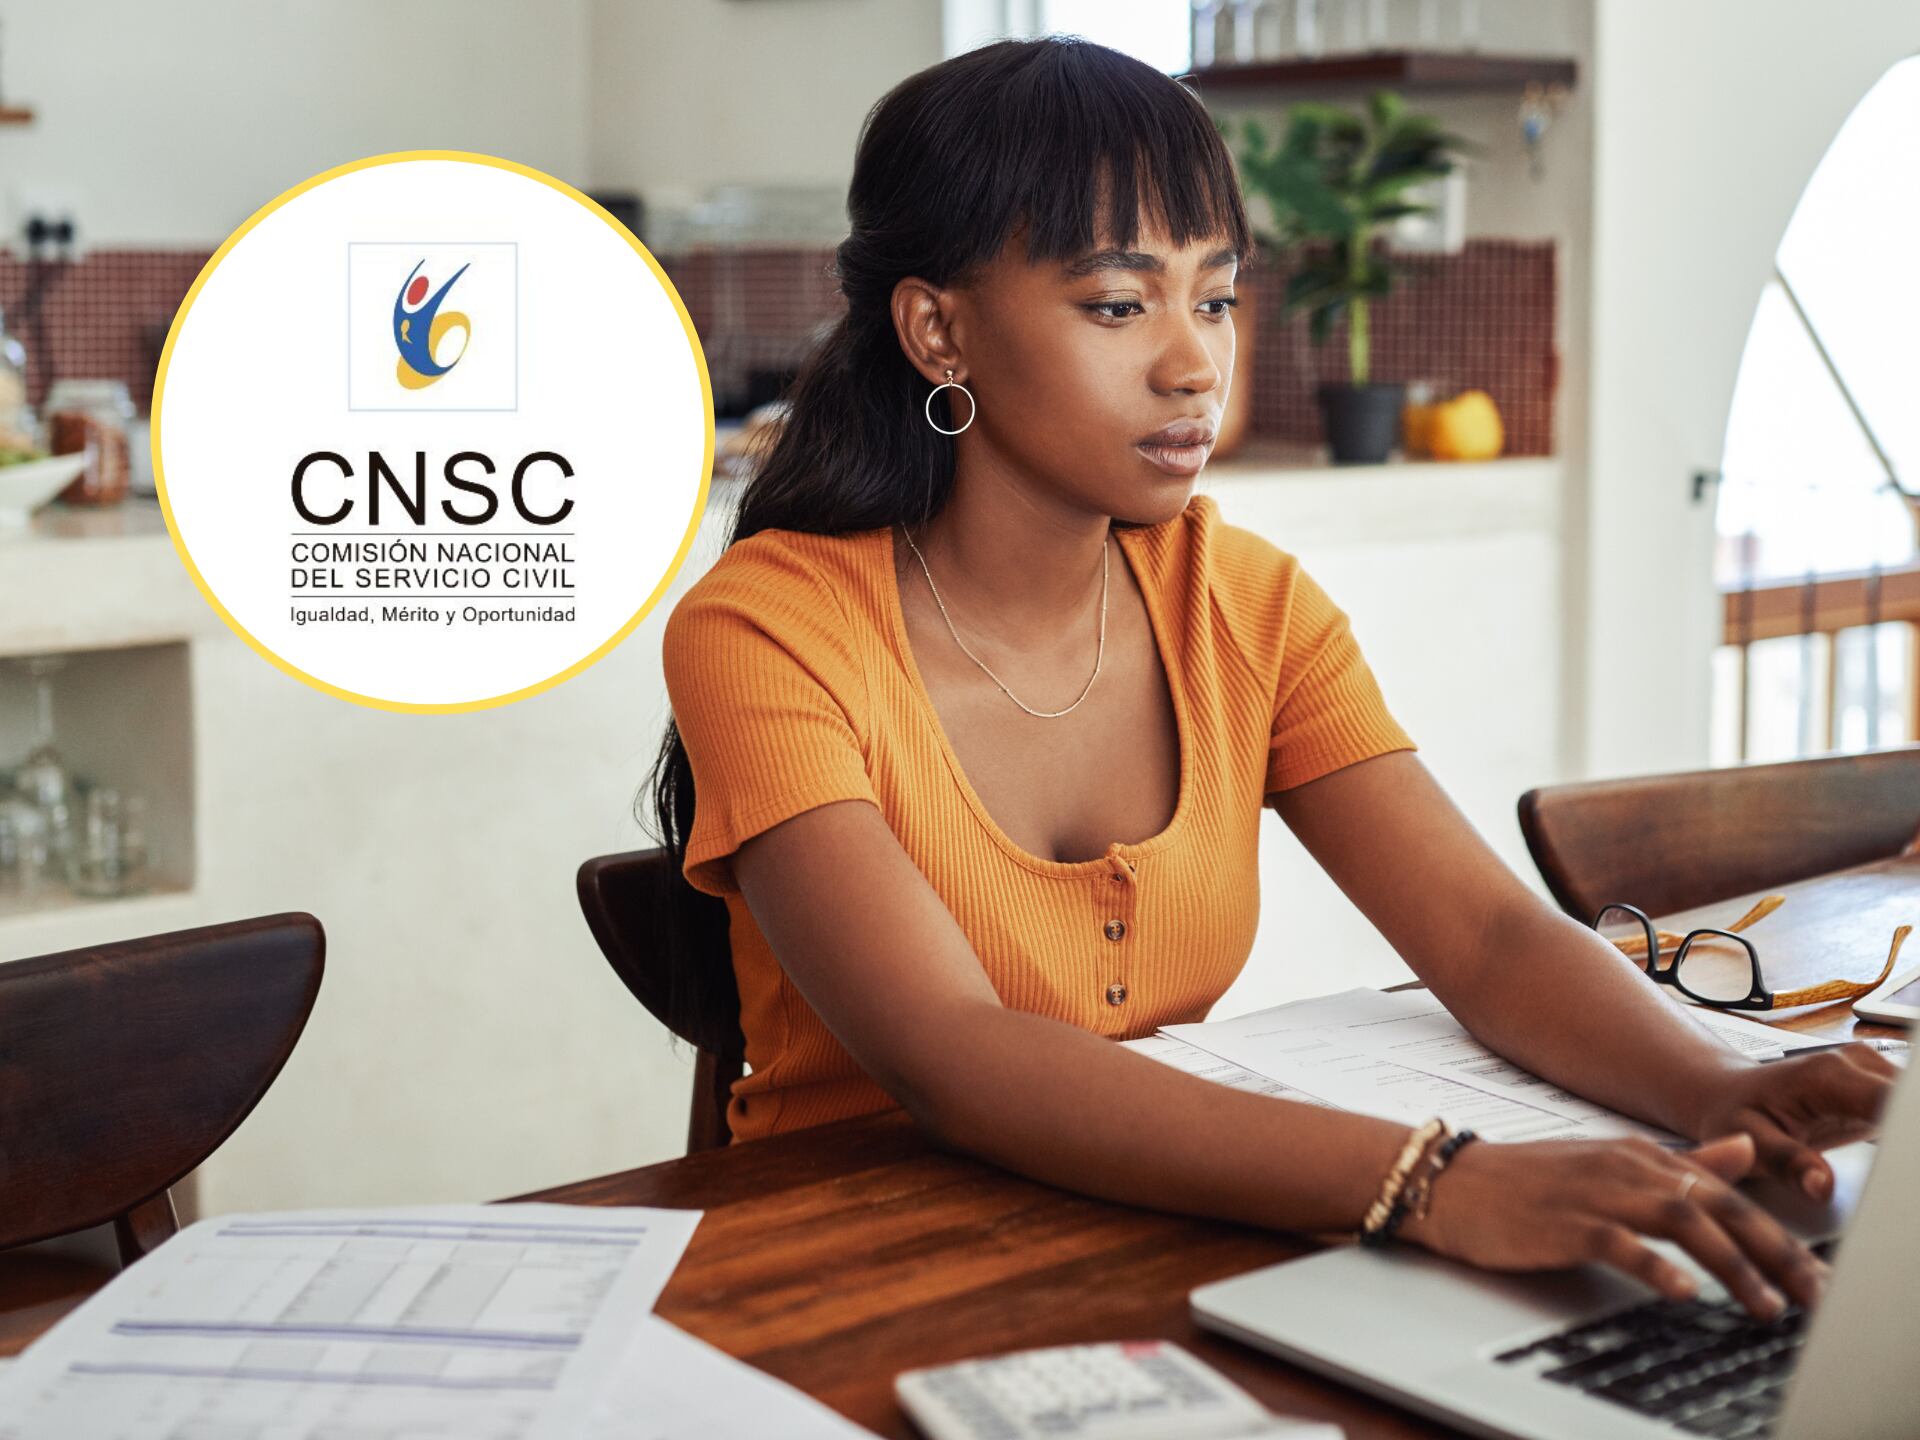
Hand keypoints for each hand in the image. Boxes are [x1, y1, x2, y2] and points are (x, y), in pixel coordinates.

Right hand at [1397, 1132, 1828, 1319]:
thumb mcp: (1610, 1164)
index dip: (1776, 1235)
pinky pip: (1617, 1243)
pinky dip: (1653, 1265)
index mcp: (1641, 1156)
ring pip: (1680, 1222)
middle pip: (1716, 1206)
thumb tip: (1743, 1150)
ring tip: (1762, 1304)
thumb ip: (1681, 1161)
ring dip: (1729, 1265)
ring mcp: (1595, 1193)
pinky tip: (1679, 1290)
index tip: (1811, 1275)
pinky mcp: (1564, 1222)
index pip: (1727, 1194)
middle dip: (1771, 1252)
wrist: (1450, 1182)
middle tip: (1809, 1295)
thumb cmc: (1527, 1181)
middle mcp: (1625, 1168)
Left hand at [1682, 1043, 1898, 1201]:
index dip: (1909, 1133)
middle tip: (1902, 1175)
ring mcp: (1869, 1071)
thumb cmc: (1733, 1115)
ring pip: (1912, 1105)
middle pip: (1911, 1101)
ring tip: (1899, 1170)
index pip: (1894, 1100)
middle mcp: (1855, 1064)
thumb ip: (1788, 1162)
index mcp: (1827, 1075)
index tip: (1908, 1161)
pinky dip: (1907, 1136)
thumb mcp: (1750, 1141)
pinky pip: (1907, 1108)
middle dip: (1911, 1141)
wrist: (1728, 1095)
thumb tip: (1822, 1186)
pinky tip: (1899, 1159)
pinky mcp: (1877, 1086)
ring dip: (1910, 1138)